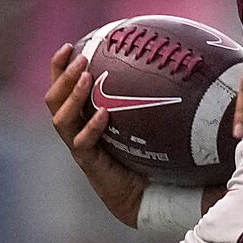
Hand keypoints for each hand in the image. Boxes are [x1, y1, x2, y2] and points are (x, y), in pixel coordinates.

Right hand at [44, 44, 144, 227]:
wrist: (145, 198)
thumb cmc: (150, 160)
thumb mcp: (151, 127)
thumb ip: (159, 105)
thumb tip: (189, 78)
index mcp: (82, 120)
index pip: (62, 90)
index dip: (59, 68)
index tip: (70, 45)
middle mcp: (76, 132)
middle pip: (53, 100)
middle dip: (61, 76)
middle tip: (78, 56)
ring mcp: (79, 148)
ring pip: (61, 119)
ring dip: (71, 96)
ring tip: (85, 77)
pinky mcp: (89, 164)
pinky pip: (82, 143)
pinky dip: (91, 127)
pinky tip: (104, 114)